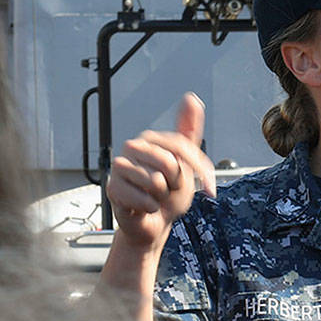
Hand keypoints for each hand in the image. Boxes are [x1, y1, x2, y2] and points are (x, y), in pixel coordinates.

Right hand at [106, 92, 216, 249]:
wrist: (153, 222)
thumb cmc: (169, 193)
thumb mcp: (187, 162)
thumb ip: (189, 130)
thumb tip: (192, 98)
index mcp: (151, 139)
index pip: (181, 146)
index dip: (199, 169)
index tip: (206, 184)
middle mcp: (132, 147)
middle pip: (169, 163)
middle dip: (177, 183)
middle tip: (168, 188)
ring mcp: (120, 167)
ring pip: (156, 181)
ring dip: (162, 196)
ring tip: (155, 196)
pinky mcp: (113, 188)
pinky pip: (145, 199)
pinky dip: (151, 207)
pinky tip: (144, 206)